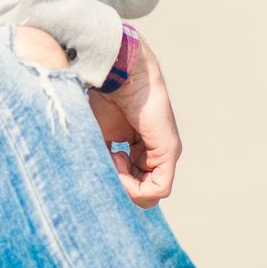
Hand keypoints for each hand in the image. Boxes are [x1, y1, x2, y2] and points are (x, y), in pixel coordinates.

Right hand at [84, 31, 180, 206]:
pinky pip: (157, 189)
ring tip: (111, 154)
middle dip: (117, 184)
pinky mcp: (169, 152)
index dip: (111, 181)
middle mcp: (155, 154)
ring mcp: (165, 154)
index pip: (131, 185)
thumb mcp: (97, 139)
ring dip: (122, 182)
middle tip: (106, 158)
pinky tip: (118, 156)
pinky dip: (132, 184)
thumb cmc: (103, 98)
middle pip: (139, 193)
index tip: (100, 158)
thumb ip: (102, 162)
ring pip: (148, 194)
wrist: (118, 73)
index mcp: (139, 150)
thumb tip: (98, 188)